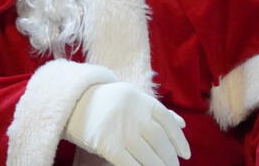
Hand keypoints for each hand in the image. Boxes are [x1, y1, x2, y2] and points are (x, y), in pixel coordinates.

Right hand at [63, 82, 189, 165]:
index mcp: (142, 100)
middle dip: (169, 158)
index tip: (185, 155)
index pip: (167, 122)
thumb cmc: (107, 102)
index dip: (179, 140)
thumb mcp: (132, 99)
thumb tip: (182, 125)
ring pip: (147, 155)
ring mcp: (120, 129)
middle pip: (159, 141)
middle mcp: (134, 114)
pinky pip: (129, 163)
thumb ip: (156, 112)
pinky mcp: (107, 144)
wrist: (73, 102)